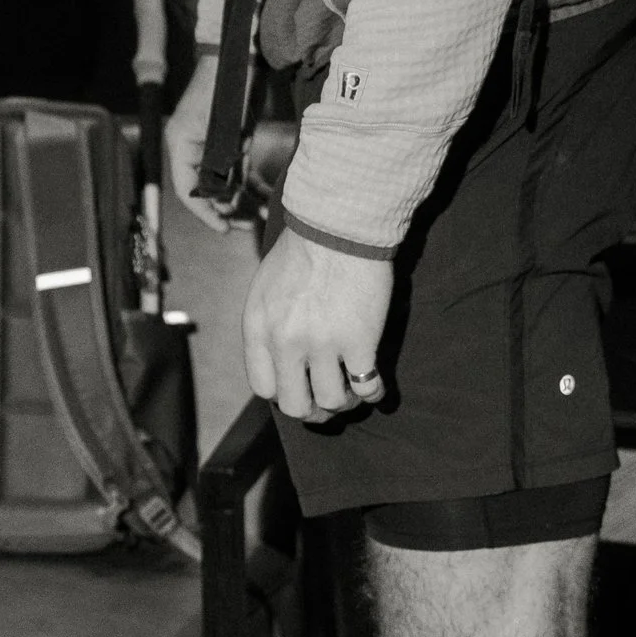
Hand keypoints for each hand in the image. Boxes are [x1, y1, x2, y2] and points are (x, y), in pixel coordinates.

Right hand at [163, 50, 244, 236]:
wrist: (241, 55)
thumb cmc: (225, 85)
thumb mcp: (224, 125)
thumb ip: (221, 159)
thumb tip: (225, 193)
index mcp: (182, 144)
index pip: (187, 189)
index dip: (204, 212)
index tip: (224, 228)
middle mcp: (195, 149)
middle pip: (207, 190)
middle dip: (227, 210)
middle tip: (248, 226)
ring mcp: (214, 146)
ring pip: (225, 182)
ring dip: (242, 199)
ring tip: (262, 215)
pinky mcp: (232, 141)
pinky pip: (238, 169)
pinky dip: (250, 183)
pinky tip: (265, 197)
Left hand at [242, 229, 393, 424]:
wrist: (338, 224)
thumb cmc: (304, 249)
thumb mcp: (266, 288)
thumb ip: (268, 324)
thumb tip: (280, 357)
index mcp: (258, 328)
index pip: (263, 388)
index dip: (284, 394)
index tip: (300, 388)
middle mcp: (285, 341)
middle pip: (294, 405)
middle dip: (314, 411)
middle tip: (329, 401)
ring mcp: (322, 344)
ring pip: (331, 402)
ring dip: (345, 402)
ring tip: (354, 390)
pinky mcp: (359, 341)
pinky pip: (368, 387)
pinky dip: (375, 393)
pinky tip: (377, 385)